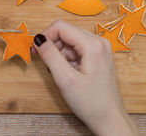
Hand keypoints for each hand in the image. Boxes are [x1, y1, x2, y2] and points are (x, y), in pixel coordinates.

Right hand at [33, 20, 137, 135]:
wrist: (108, 118)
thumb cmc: (90, 102)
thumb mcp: (65, 79)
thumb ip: (50, 55)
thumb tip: (38, 39)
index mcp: (93, 44)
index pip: (60, 26)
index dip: (45, 36)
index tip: (36, 51)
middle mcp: (99, 41)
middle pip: (65, 31)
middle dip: (52, 46)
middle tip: (46, 64)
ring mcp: (100, 47)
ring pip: (69, 40)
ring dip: (59, 53)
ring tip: (61, 72)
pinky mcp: (98, 54)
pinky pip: (76, 48)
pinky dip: (67, 58)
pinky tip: (69, 72)